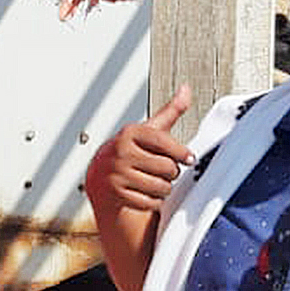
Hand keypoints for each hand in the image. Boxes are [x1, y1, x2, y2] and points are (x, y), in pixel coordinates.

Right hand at [85, 85, 194, 214]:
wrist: (100, 175)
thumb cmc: (130, 150)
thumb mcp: (148, 129)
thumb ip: (170, 111)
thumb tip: (186, 89)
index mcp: (130, 133)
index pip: (163, 142)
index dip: (181, 152)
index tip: (189, 158)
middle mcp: (122, 152)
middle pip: (167, 167)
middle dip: (171, 171)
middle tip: (164, 169)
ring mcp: (118, 174)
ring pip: (161, 187)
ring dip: (164, 187)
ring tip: (156, 180)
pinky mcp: (117, 194)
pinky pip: (150, 202)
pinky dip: (153, 200)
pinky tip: (146, 191)